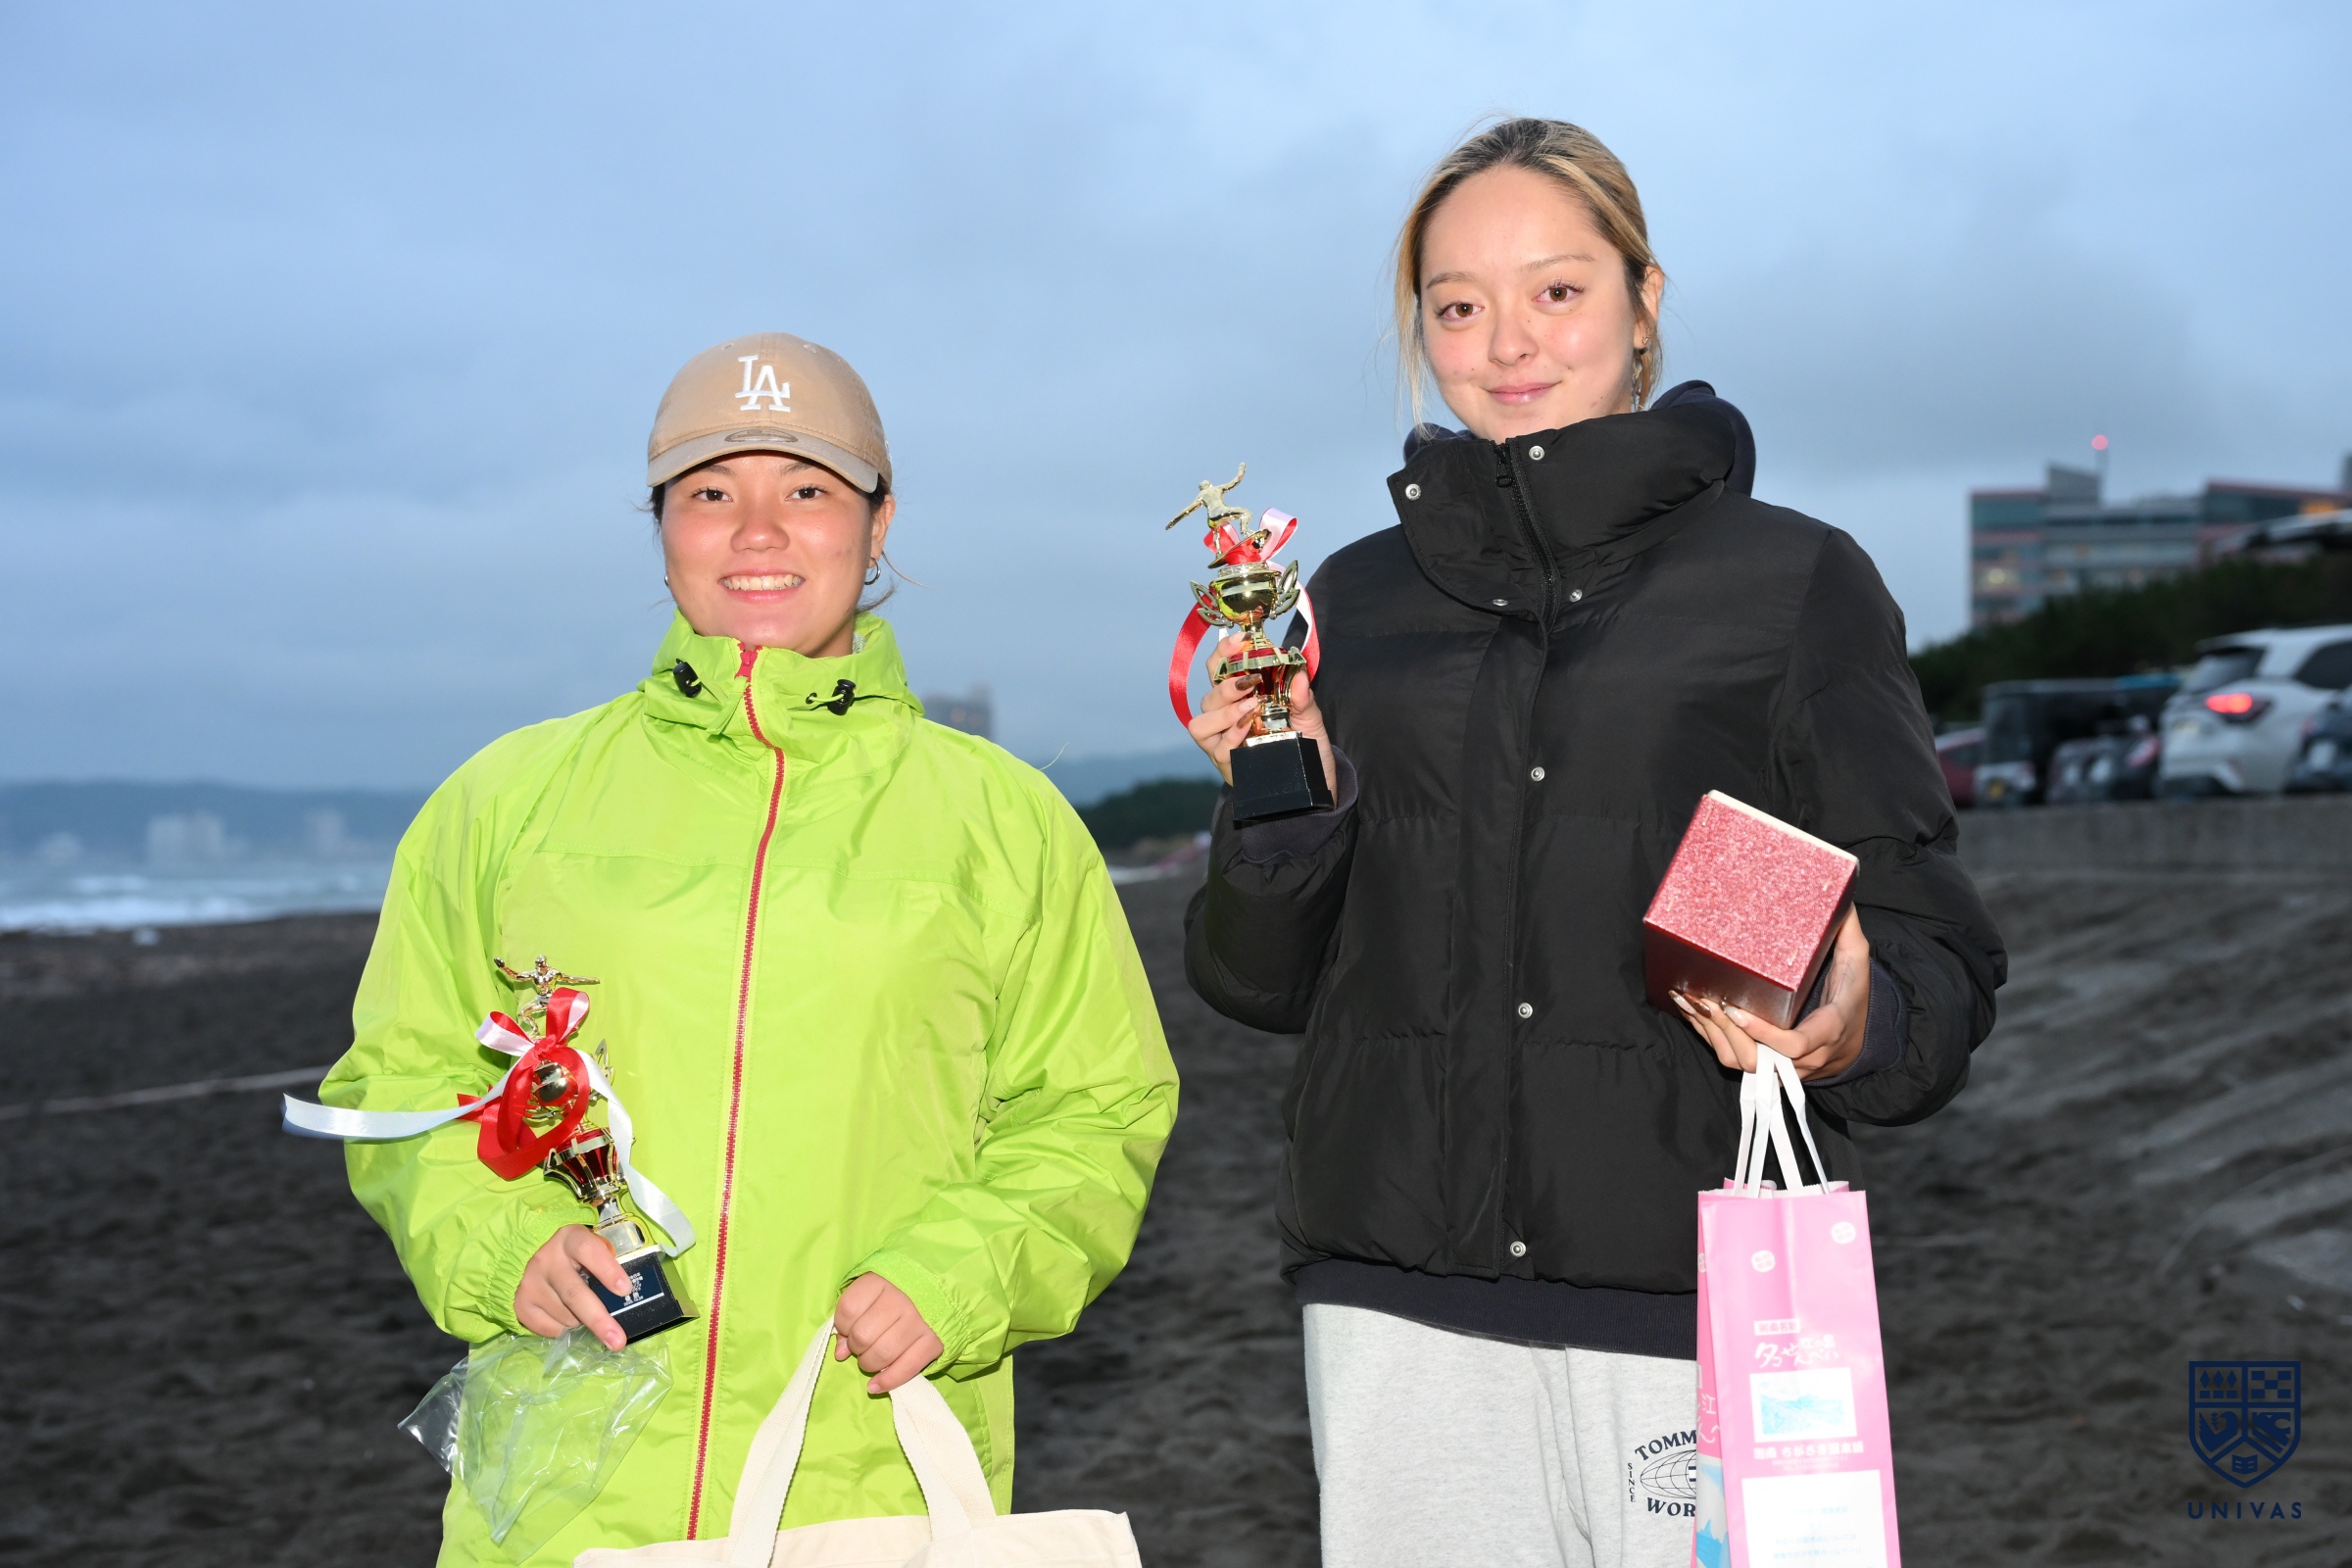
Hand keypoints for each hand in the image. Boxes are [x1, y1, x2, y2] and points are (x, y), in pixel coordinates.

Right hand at [514, 1224, 631, 1349]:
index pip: (589, 1251)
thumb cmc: (572, 1252)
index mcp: (570, 1239)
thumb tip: (625, 1296)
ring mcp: (530, 1283)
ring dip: (582, 1322)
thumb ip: (605, 1262)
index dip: (607, 1271)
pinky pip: (550, 1328)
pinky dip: (565, 1329)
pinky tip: (566, 1316)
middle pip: (575, 1294)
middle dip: (598, 1320)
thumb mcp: (589, 1246)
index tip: (625, 1290)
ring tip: (586, 1312)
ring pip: (565, 1316)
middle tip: (617, 1341)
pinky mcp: (521, 1304)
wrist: (529, 1254)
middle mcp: (547, 1260)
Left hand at [833, 1273, 943, 1393]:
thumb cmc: (890, 1296)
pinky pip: (907, 1368)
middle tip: (862, 1346)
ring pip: (882, 1354)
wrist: (935, 1293)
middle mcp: (901, 1298)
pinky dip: (888, 1381)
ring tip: (870, 1361)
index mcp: (880, 1281)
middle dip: (856, 1348)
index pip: (849, 1309)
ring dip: (869, 1364)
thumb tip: (841, 1352)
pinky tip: (876, 1386)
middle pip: (863, 1335)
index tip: (848, 1328)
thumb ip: (849, 1320)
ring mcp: (919, 1320)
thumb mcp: (867, 1297)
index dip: (843, 1326)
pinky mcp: (934, 1340)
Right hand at [1186, 635, 1334, 791]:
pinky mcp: (1230, 766)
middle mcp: (1227, 719)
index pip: (1219, 669)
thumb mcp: (1311, 718)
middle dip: (1224, 686)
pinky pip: (1217, 750)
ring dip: (1222, 713)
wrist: (1316, 784)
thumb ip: (1303, 697)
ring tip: (1249, 709)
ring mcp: (1225, 744)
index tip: (1240, 639)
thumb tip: (1299, 672)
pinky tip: (1246, 730)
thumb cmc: (1308, 747)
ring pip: (1201, 724)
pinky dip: (1230, 737)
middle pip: (1208, 697)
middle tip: (1248, 682)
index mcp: (1241, 698)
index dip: (1224, 652)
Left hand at [1672, 908, 1870, 1080]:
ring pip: (1741, 1063)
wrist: (1853, 1043)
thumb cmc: (1853, 1002)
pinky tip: (1691, 1011)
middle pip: (1758, 1059)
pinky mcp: (1768, 1067)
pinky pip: (1734, 1060)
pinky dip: (1710, 1037)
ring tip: (1690, 1001)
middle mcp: (1805, 1057)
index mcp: (1828, 1031)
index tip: (1736, 1009)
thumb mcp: (1857, 968)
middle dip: (1727, 1032)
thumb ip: (1848, 935)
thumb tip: (1842, 900)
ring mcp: (1785, 1066)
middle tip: (1703, 1000)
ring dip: (1713, 1035)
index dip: (1764, 1033)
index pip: (1794, 1044)